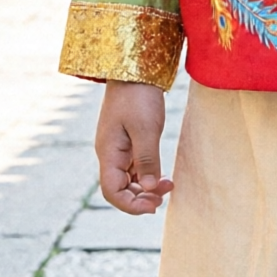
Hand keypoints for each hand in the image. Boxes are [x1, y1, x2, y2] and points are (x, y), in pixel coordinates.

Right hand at [97, 81, 173, 213]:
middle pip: (119, 188)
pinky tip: (161, 175)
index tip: (154, 206)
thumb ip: (147, 160)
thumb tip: (147, 189)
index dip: (131, 205)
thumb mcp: (146, 129)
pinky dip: (146, 175)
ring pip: (127, 179)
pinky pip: (133, 167)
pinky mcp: (127, 141)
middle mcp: (109, 153)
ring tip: (168, 185)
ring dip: (145, 188)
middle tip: (164, 196)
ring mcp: (117, 147)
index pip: (111, 192)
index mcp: (108, 152)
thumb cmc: (138, 96)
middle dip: (140, 198)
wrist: (135, 70)